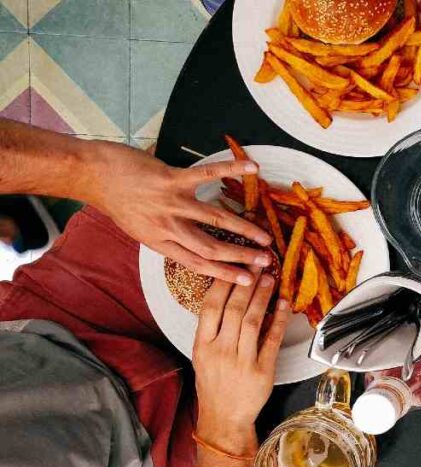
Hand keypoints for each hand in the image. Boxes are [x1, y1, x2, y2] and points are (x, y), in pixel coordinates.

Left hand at [81, 141, 272, 284]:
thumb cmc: (116, 200)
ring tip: (265, 236)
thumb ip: (165, 235)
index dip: (225, 274)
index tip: (247, 281)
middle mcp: (168, 227)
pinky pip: (207, 175)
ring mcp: (171, 203)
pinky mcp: (172, 179)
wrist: (92, 175)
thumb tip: (190, 241)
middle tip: (266, 262)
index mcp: (159, 242)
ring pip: (215, 219)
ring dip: (244, 228)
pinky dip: (231, 170)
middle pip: (211, 248)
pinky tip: (252, 169)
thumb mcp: (138, 228)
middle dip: (241, 257)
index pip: (197, 263)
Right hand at [193, 271, 289, 452]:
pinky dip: (279, 320)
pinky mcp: (262, 371)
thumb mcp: (203, 355)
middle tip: (257, 263)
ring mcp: (242, 361)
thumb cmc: (214, 384)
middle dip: (247, 283)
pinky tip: (284, 305)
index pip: (211, 306)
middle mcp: (220, 351)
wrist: (223, 418)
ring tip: (270, 278)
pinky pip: (272, 340)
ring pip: (253, 321)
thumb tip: (229, 296)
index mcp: (202, 345)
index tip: (234, 265)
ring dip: (263, 296)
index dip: (224, 283)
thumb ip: (213, 329)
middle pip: (234, 309)